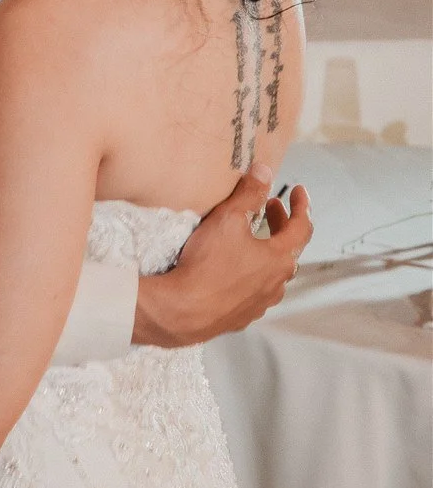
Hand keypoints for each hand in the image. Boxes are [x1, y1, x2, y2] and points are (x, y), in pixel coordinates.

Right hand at [133, 165, 312, 347]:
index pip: (302, 228)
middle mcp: (276, 283)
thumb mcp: (229, 218)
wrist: (185, 310)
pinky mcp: (242, 315)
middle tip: (271, 207)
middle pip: (289, 250)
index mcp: (280, 259)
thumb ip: (249, 194)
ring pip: (273, 272)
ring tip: (252, 236)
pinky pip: (255, 289)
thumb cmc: (209, 264)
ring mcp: (260, 302)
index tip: (298, 191)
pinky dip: (252, 271)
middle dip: (282, 224)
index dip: (302, 206)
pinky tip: (235, 267)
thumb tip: (265, 171)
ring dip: (267, 250)